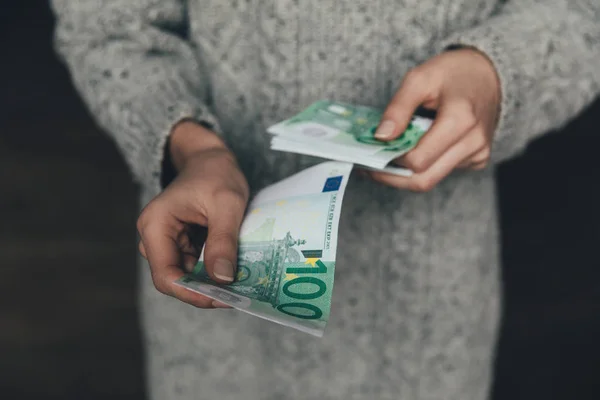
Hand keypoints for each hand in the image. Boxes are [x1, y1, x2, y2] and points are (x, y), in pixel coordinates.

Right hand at [137, 121, 248, 307]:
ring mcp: (167, 242)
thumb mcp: (226, 203)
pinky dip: (214, 272)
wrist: (210, 158)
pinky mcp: (181, 244)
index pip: (166, 275)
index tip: (224, 299)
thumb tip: (223, 279)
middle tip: (239, 297)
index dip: (192, 294)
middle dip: (205, 291)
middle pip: (176, 279)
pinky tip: (236, 273)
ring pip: (187, 276)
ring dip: (212, 283)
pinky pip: (196, 266)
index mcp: (155, 226)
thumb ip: (223, 240)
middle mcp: (154, 238)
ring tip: (242, 287)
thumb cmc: (216, 173)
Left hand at [368, 48, 500, 191]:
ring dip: (405, 174)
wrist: (487, 74)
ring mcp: (478, 154)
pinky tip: (411, 151)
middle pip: (424, 179)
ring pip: (432, 179)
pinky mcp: (477, 159)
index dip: (391, 161)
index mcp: (460, 119)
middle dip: (393, 177)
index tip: (371, 153)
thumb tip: (381, 137)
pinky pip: (443, 172)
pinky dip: (423, 166)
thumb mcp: (419, 78)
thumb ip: (398, 108)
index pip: (418, 160)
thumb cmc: (452, 73)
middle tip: (369, 168)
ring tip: (385, 159)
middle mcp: (473, 142)